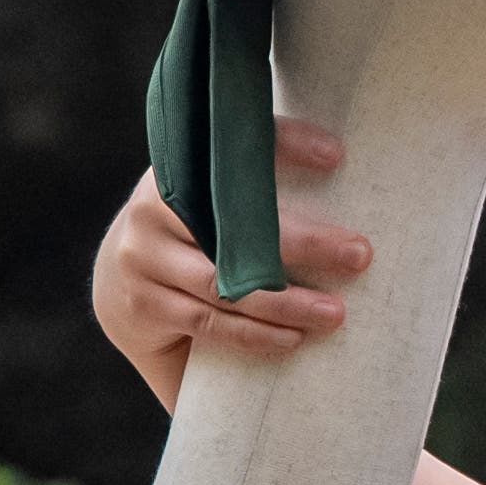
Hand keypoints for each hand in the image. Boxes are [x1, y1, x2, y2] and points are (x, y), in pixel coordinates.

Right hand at [92, 116, 370, 409]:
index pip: (230, 149)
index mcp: (179, 167)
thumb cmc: (199, 232)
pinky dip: (253, 333)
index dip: (284, 146)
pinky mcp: (143, 305)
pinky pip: (206, 321)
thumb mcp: (219, 197)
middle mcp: (154, 208)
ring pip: (222, 284)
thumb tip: (340, 160)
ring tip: (334, 313)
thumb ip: (260, 177)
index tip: (335, 156)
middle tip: (359, 255)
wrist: (125, 280)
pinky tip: (292, 338)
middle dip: (304, 243)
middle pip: (234, 226)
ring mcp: (143, 259)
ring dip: (285, 302)